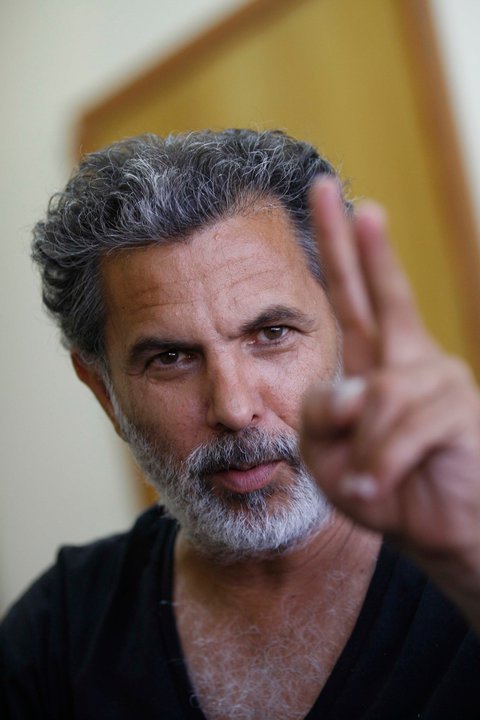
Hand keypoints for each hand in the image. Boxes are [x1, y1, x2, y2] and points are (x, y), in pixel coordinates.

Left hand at [300, 178, 479, 625]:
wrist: (438, 535)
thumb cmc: (383, 490)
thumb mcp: (327, 455)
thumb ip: (319, 414)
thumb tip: (355, 388)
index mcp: (376, 364)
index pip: (353, 299)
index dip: (341, 251)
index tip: (332, 198)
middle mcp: (409, 359)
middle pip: (381, 293)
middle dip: (354, 243)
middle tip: (329, 188)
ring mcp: (439, 380)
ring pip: (374, 398)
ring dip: (361, 453)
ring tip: (366, 488)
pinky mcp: (458, 411)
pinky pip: (399, 430)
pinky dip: (379, 466)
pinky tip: (378, 490)